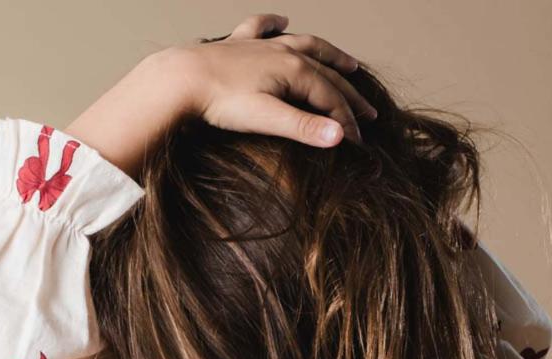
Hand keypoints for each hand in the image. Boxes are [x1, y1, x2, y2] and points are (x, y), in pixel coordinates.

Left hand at [64, 13, 374, 180]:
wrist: (181, 79)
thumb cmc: (222, 102)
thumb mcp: (268, 118)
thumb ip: (304, 128)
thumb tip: (340, 137)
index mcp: (295, 70)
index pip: (331, 99)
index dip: (347, 123)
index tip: (357, 144)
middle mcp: (283, 51)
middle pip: (327, 73)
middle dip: (350, 95)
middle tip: (370, 115)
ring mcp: (261, 45)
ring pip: (305, 44)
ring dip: (329, 54)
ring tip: (347, 62)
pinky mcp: (237, 44)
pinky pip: (261, 26)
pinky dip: (273, 23)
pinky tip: (282, 21)